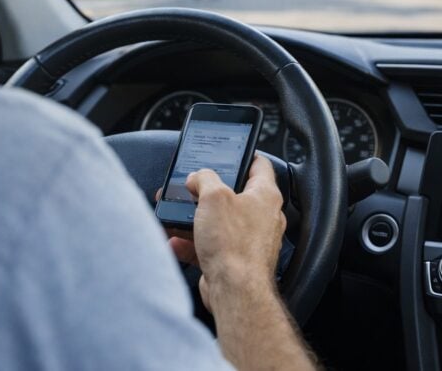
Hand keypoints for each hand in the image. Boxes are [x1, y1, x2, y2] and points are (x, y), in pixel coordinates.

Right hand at [167, 155, 285, 310]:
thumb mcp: (213, 196)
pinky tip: (177, 242)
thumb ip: (204, 178)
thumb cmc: (234, 245)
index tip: (230, 151)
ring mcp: (248, 240)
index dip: (244, 154)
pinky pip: (211, 245)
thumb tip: (198, 177)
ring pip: (219, 221)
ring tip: (177, 215)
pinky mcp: (234, 260)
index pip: (259, 165)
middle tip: (191, 187)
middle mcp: (261, 217)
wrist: (235, 292)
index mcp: (265, 196)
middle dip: (208, 191)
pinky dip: (193, 243)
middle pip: (234, 194)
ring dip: (196, 219)